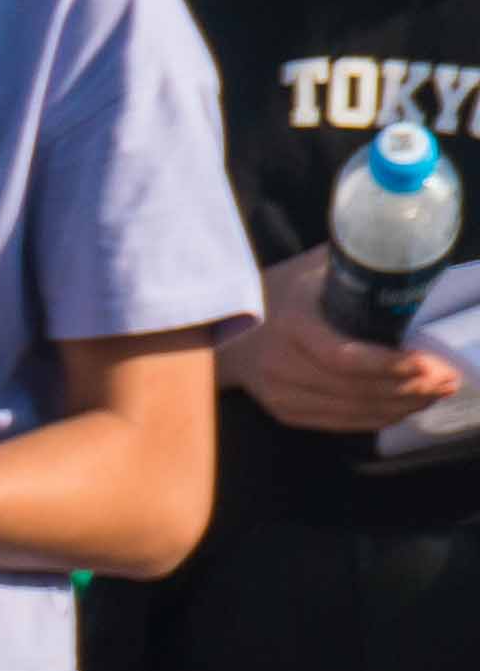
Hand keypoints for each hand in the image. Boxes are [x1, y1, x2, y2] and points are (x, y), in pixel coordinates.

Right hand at [231, 243, 461, 436]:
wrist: (222, 327)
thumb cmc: (277, 291)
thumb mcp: (310, 268)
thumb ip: (351, 261)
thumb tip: (402, 246)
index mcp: (290, 326)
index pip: (343, 357)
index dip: (389, 365)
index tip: (427, 362)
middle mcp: (280, 364)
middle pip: (356, 389)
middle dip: (411, 387)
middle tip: (448, 378)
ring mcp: (279, 393)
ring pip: (354, 410)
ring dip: (402, 405)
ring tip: (437, 392)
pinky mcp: (285, 411)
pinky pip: (342, 423)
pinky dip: (379, 419)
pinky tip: (406, 407)